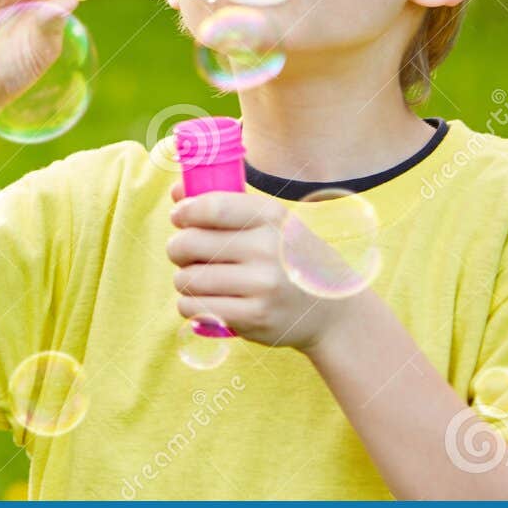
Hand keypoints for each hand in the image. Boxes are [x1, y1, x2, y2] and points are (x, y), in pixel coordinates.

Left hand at [166, 186, 363, 350]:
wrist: (330, 311)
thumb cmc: (287, 259)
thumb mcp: (269, 224)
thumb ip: (223, 204)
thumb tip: (176, 191)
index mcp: (271, 217)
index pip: (210, 207)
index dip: (184, 212)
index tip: (179, 217)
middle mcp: (268, 249)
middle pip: (188, 243)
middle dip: (177, 249)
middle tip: (186, 254)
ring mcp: (262, 285)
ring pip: (187, 278)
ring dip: (185, 280)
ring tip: (201, 280)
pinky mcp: (254, 317)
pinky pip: (194, 307)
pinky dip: (191, 304)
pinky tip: (207, 300)